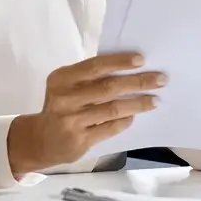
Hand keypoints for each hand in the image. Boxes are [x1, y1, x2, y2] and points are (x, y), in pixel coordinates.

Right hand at [6, 53, 163, 174]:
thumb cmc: (62, 106)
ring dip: (138, 103)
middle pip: (108, 87)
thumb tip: (130, 69)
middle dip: (138, 82)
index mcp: (62, 78)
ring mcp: (72, 121)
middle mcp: (65, 98)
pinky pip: (109, 128)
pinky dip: (125, 121)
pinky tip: (134, 116)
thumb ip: (90, 78)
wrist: (39, 140)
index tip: (142, 60)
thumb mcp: (67, 86)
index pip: (95, 66)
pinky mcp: (80, 140)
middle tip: (161, 79)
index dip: (119, 62)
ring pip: (113, 109)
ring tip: (155, 100)